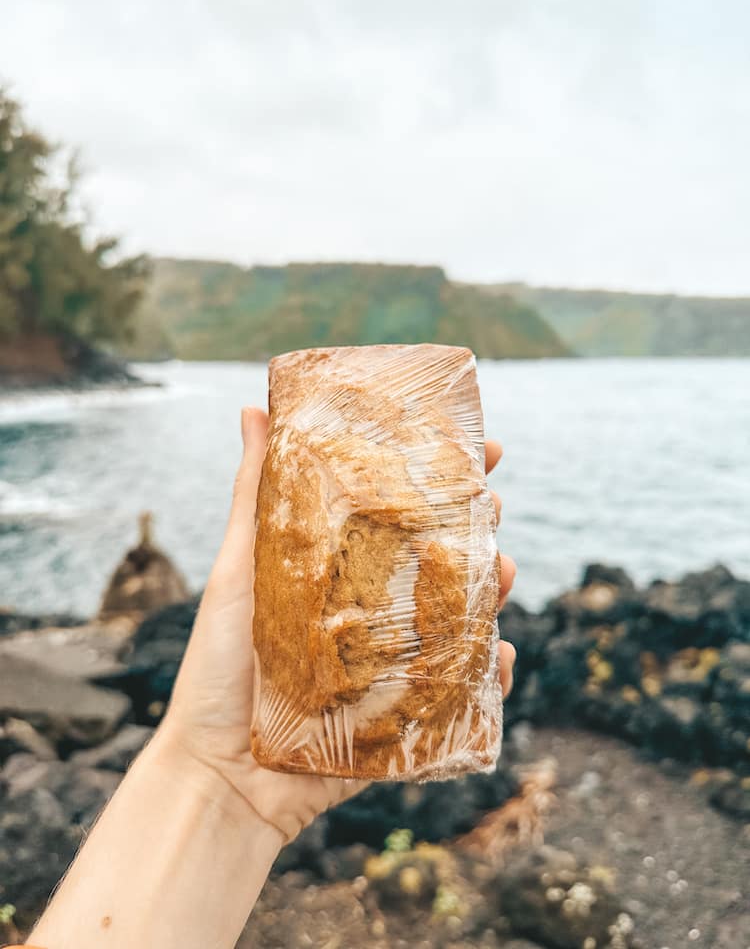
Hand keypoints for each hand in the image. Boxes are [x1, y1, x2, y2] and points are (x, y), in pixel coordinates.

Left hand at [162, 408, 516, 844]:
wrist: (220, 773)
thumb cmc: (219, 667)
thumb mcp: (236, 569)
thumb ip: (252, 493)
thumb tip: (251, 407)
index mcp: (341, 571)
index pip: (401, 514)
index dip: (443, 479)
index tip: (482, 446)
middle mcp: (372, 611)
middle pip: (440, 560)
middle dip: (477, 528)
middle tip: (493, 504)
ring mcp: (393, 662)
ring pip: (462, 617)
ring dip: (494, 591)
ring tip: (505, 570)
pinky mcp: (405, 716)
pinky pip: (462, 690)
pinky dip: (490, 673)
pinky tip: (500, 654)